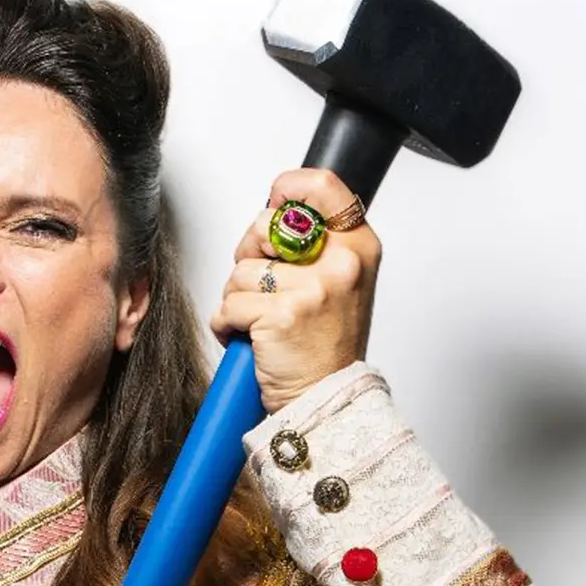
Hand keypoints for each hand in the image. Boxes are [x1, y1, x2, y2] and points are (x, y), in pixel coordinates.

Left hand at [209, 168, 380, 413]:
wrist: (327, 400)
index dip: (285, 190)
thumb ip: (313, 242)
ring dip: (238, 299)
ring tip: (263, 322)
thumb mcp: (338, 281)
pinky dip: (227, 325)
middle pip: (265, 225)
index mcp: (358, 246)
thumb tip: (274, 210)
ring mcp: (313, 289)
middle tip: (264, 286)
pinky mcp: (282, 315)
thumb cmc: (325, 344)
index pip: (321, 186)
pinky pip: (229, 305)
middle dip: (249, 254)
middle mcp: (341, 263)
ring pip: (241, 271)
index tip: (275, 205)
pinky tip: (251, 339)